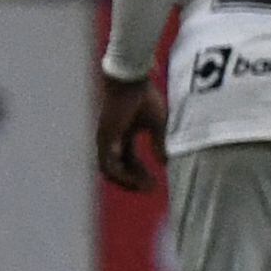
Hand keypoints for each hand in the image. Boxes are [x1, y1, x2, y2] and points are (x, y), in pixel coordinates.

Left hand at [94, 69, 164, 189]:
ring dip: (126, 181)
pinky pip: (107, 163)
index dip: (141, 173)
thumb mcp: (157, 124)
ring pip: (109, 170)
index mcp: (123, 134)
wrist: (130, 80)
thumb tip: (165, 163)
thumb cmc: (144, 97)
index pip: (129, 160)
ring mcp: (106, 139)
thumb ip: (159, 143)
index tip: (155, 183)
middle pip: (119, 168)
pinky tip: (134, 179)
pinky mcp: (104, 138)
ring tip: (142, 187)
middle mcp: (112, 139)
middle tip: (150, 189)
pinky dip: (120, 173)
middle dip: (134, 180)